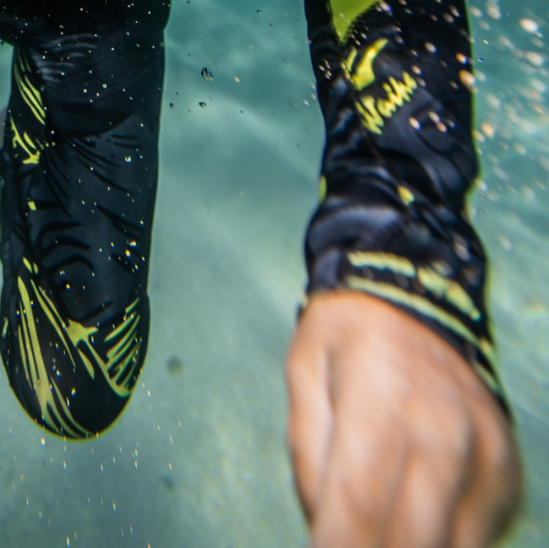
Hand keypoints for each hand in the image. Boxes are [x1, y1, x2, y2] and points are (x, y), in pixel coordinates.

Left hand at [287, 291, 521, 547]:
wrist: (418, 290)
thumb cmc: (347, 337)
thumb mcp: (304, 374)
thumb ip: (309, 457)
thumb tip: (324, 529)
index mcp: (382, 401)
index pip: (358, 508)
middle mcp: (443, 430)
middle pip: (410, 542)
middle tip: (344, 543)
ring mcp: (485, 455)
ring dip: (408, 547)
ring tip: (375, 530)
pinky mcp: (508, 474)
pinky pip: (476, 538)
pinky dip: (441, 541)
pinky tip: (413, 516)